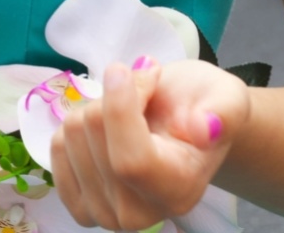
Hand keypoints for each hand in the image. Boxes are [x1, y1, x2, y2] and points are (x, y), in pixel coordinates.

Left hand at [51, 58, 251, 229]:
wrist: (189, 128)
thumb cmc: (207, 109)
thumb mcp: (227, 98)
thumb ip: (223, 113)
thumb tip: (204, 129)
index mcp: (180, 191)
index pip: (130, 161)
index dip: (119, 109)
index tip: (123, 68)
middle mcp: (139, 214)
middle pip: (95, 136)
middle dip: (117, 96)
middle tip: (147, 92)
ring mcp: (102, 215)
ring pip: (70, 134)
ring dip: (99, 107)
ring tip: (133, 112)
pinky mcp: (76, 204)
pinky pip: (56, 145)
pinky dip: (80, 124)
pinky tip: (108, 130)